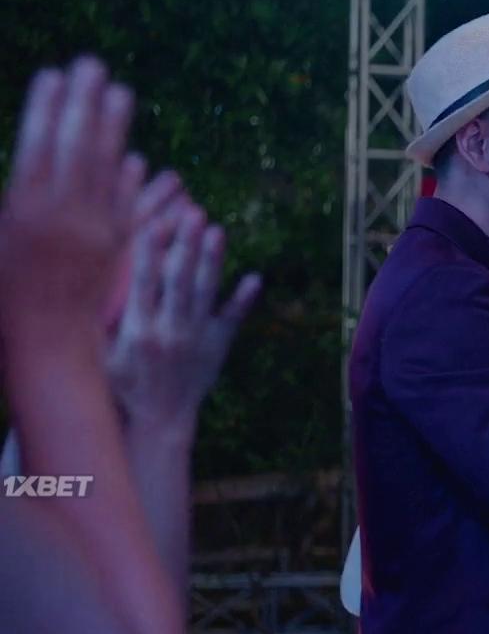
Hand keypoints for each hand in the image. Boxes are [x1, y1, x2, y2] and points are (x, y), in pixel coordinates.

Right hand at [0, 58, 143, 334]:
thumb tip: (27, 162)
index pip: (36, 146)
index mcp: (22, 209)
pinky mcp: (117, 248)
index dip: (45, 108)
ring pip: (108, 169)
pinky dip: (130, 176)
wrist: (46, 345)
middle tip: (92, 64)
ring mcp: (94, 229)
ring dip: (115, 128)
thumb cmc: (3, 296)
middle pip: (76, 146)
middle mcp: (61, 214)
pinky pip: (126, 203)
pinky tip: (134, 153)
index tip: (51, 74)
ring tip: (122, 91)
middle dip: (84, 103)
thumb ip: (10, 201)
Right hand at [107, 186, 262, 430]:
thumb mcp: (102, 357)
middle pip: (180, 281)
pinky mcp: (218, 345)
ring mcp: (198, 337)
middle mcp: (170, 330)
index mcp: (139, 330)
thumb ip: (101, 324)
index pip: (144, 284)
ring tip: (217, 230)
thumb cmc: (124, 384)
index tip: (154, 222)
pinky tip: (255, 277)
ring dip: (213, 260)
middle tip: (193, 213)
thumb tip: (88, 285)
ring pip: (206, 293)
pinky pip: (233, 318)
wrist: (159, 420)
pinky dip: (244, 299)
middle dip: (186, 245)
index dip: (149, 252)